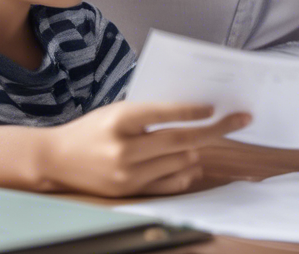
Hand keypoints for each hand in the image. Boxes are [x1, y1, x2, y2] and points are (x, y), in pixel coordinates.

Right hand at [39, 102, 250, 196]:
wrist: (57, 160)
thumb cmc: (93, 129)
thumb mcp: (117, 111)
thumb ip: (151, 112)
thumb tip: (196, 111)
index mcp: (119, 121)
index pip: (164, 114)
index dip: (192, 110)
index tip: (214, 107)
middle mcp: (123, 150)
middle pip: (181, 140)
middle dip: (216, 128)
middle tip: (242, 119)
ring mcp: (128, 175)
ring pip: (181, 160)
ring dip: (197, 149)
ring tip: (201, 139)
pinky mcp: (131, 192)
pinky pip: (172, 183)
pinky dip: (187, 170)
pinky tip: (191, 160)